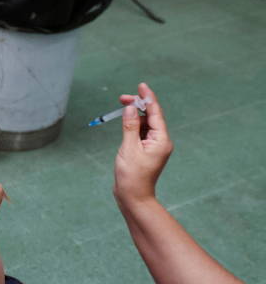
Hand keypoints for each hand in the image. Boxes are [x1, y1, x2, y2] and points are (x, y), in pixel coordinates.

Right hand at [113, 83, 173, 206]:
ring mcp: (154, 146)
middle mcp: (161, 141)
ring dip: (135, 115)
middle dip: (138, 106)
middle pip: (151, 117)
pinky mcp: (146, 150)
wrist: (133, 197)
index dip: (148, 98)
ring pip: (146, 124)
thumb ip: (130, 127)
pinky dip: (134, 125)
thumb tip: (130, 109)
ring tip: (122, 106)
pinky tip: (126, 121)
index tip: (141, 86)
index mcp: (161, 140)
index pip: (155, 113)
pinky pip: (142, 132)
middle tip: (122, 98)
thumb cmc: (132, 176)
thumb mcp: (128, 148)